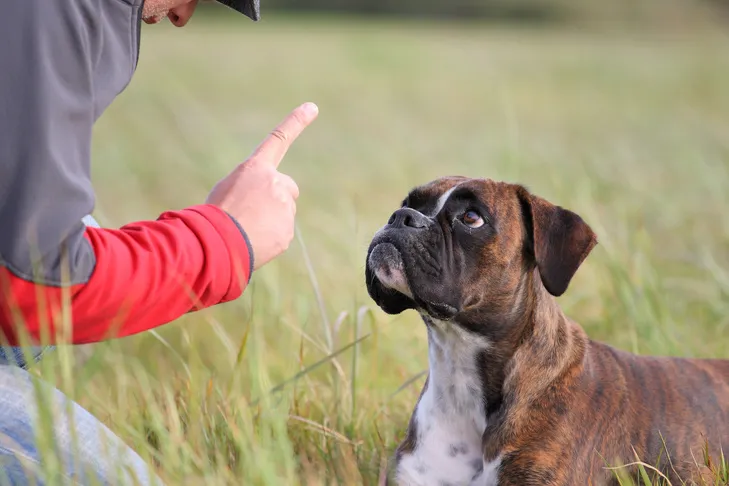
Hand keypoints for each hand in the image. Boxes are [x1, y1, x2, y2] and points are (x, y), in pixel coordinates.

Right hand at [206, 102, 318, 269]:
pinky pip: (281, 232)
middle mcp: (275, 182)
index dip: (296, 122)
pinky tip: (253, 240)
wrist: (217, 241)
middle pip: (287, 188)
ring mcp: (284, 207)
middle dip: (278, 198)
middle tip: (255, 211)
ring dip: (270, 220)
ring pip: (284, 213)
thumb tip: (265, 206)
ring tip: (247, 228)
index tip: (312, 107)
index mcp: (255, 169)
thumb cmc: (214, 214)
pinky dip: (270, 237)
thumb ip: (252, 188)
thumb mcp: (227, 190)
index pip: (278, 140)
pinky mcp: (287, 230)